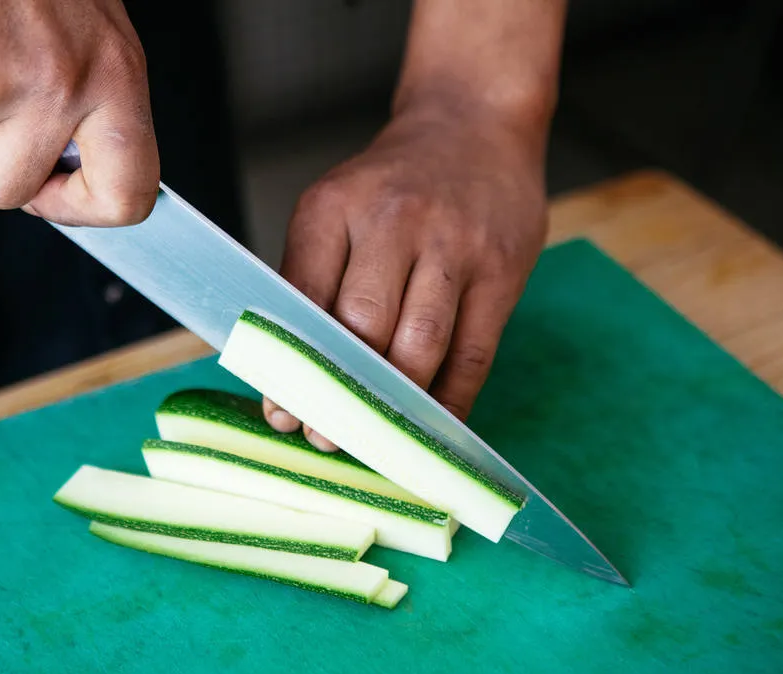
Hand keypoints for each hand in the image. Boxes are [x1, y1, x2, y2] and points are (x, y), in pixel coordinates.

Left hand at [264, 103, 547, 449]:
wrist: (475, 124)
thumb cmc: (393, 184)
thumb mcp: (337, 208)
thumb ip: (314, 276)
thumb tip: (289, 369)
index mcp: (334, 207)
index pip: (303, 299)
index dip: (290, 365)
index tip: (280, 412)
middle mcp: (394, 222)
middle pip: (361, 326)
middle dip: (339, 393)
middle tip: (323, 436)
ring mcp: (454, 246)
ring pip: (420, 346)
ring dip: (392, 406)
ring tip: (371, 440)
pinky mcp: (502, 272)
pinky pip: (473, 354)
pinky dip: (449, 401)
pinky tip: (429, 428)